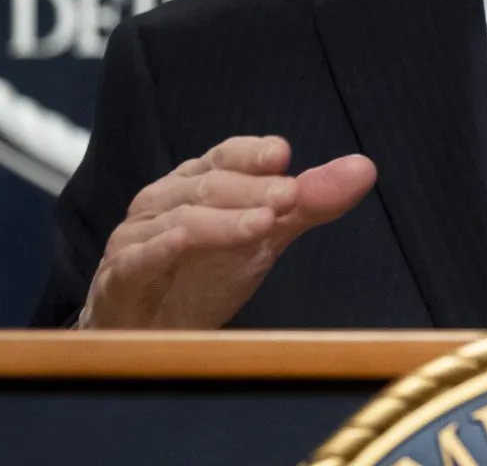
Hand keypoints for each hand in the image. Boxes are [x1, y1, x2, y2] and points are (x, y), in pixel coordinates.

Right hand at [78, 136, 375, 328]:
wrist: (150, 334)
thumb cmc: (204, 274)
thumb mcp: (264, 237)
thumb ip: (309, 203)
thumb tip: (365, 168)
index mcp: (198, 182)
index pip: (226, 156)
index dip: (252, 154)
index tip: (284, 154)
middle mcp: (165, 200)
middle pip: (210, 186)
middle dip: (251, 189)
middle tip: (290, 197)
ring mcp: (138, 236)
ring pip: (182, 218)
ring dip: (222, 220)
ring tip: (264, 225)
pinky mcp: (120, 274)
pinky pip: (140, 257)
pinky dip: (163, 248)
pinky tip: (184, 245)